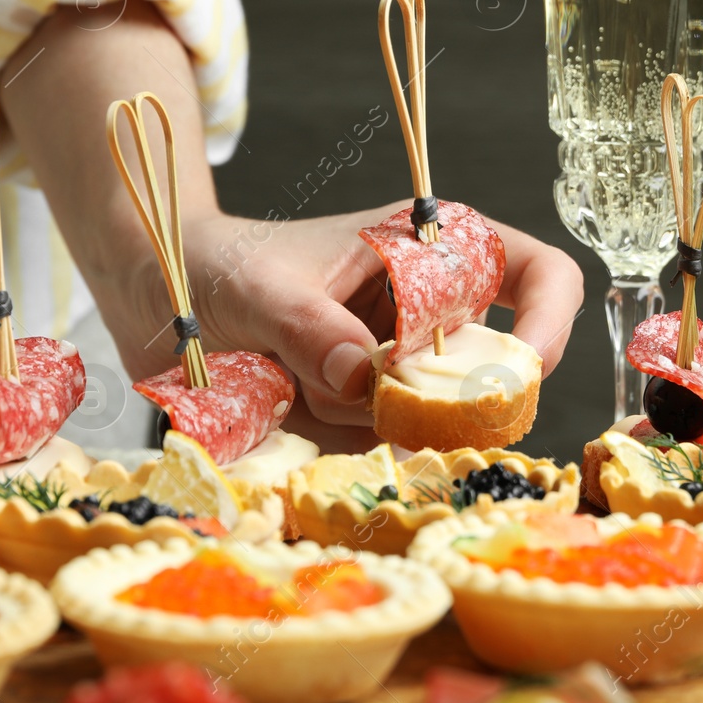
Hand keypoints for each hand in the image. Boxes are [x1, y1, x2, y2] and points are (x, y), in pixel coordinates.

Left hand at [0, 1, 584, 446]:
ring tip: (296, 389)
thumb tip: (363, 382)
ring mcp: (392, 368)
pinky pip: (381, 450)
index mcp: (424, 250)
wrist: (153, 293)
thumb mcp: (260, 286)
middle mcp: (423, 313)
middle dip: (451, 398)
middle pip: (495, 367)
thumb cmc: (218, 263)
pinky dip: (346, 453)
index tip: (517, 371)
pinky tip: (285, 415)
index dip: (549, 320)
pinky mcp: (358, 413)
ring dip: (379, 427)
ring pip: (434, 419)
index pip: (535, 272)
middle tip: (381, 407)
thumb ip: (310, 328)